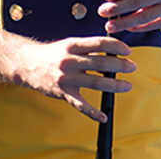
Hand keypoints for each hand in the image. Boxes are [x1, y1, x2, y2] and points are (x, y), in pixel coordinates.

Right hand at [15, 36, 134, 122]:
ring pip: (95, 83)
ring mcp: (66, 78)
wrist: (28, 65)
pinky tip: (103, 116)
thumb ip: (90, 48)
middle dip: (120, 65)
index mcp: (73, 45)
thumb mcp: (71, 44)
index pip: (99, 43)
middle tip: (132, 67)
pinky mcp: (63, 93)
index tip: (128, 51)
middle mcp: (69, 61)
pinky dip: (93, 112)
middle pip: (100, 63)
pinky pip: (80, 105)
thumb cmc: (54, 54)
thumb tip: (114, 51)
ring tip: (127, 85)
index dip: (116, 46)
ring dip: (114, 85)